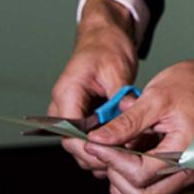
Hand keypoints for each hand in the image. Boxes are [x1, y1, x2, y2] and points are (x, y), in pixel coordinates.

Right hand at [48, 0, 138, 177]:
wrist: (104, 35)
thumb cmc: (108, 47)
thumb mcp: (117, 69)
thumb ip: (120, 97)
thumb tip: (130, 120)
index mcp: (67, 94)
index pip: (69, 134)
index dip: (90, 148)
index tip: (113, 154)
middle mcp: (62, 106)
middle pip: (73, 144)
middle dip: (97, 154)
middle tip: (125, 158)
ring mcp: (71, 111)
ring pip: (80, 144)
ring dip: (101, 151)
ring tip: (128, 154)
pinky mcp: (82, 114)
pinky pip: (88, 136)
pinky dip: (104, 143)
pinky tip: (124, 144)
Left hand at [85, 50, 193, 193]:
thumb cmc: (192, 85)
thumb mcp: (155, 96)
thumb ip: (126, 123)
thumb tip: (97, 141)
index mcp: (186, 150)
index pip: (141, 174)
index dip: (112, 160)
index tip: (96, 143)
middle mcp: (189, 171)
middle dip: (118, 179)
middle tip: (109, 153)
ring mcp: (184, 177)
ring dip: (124, 191)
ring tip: (118, 161)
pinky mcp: (177, 177)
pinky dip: (132, 191)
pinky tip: (127, 166)